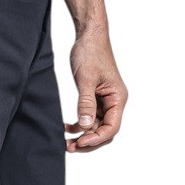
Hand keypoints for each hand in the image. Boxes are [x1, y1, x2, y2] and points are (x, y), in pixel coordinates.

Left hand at [65, 31, 126, 152]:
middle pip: (104, 131)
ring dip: (82, 136)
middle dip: (88, 141)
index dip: (96, 138)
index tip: (80, 142)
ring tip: (66, 143)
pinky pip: (89, 118)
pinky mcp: (95, 98)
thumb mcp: (86, 79)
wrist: (88, 36)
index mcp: (117, 98)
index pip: (111, 128)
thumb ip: (86, 103)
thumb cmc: (90, 52)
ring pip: (96, 127)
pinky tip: (66, 128)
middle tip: (70, 147)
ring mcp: (105, 102)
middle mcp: (114, 102)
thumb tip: (86, 126)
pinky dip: (79, 125)